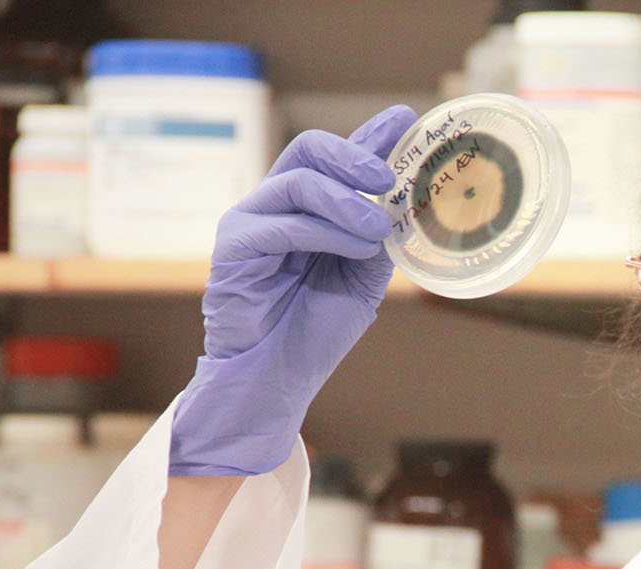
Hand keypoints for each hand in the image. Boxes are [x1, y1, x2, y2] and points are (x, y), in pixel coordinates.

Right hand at [169, 105, 416, 475]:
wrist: (277, 379)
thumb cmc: (313, 333)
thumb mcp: (361, 280)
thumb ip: (377, 240)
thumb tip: (402, 206)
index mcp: (308, 211)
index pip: (337, 159)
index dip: (371, 136)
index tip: (406, 119)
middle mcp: (277, 207)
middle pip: (309, 150)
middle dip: (354, 156)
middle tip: (388, 178)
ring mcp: (251, 222)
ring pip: (299, 182)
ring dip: (346, 203)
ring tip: (376, 230)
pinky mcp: (234, 245)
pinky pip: (283, 223)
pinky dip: (326, 232)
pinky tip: (355, 249)